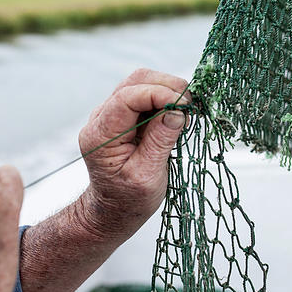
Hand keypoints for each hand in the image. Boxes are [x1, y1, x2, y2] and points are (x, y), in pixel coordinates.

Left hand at [77, 68, 189, 240]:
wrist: (112, 210)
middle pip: (134, 81)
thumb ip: (160, 141)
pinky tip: (177, 114)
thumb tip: (177, 111)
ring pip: (140, 83)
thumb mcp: (148, 176)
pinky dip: (164, 98)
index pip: (127, 97)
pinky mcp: (123, 116)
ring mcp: (111, 115)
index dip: (159, 94)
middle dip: (166, 86)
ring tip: (186, 111)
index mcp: (101, 136)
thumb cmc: (127, 200)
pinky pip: (144, 95)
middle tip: (191, 105)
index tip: (184, 105)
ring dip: (167, 90)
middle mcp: (101, 120)